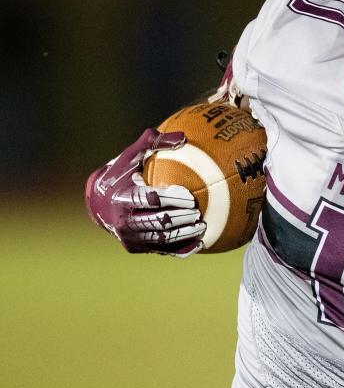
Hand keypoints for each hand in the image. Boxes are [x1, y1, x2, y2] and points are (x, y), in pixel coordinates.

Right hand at [85, 128, 204, 256]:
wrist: (99, 204)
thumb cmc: (120, 175)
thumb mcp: (131, 157)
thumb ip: (152, 143)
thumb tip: (182, 137)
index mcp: (122, 197)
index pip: (149, 199)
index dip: (170, 198)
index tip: (189, 196)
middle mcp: (123, 220)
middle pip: (158, 221)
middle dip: (180, 217)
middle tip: (197, 211)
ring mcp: (129, 237)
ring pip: (162, 239)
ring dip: (184, 233)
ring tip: (202, 225)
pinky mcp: (135, 248)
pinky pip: (162, 250)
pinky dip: (181, 249)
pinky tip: (199, 243)